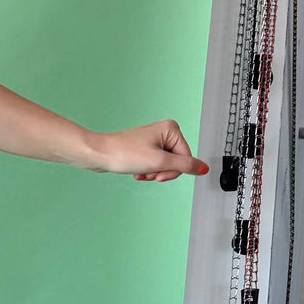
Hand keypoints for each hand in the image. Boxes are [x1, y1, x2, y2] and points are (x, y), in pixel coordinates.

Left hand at [86, 122, 208, 182]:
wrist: (99, 154)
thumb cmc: (123, 153)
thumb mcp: (159, 161)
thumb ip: (184, 165)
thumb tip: (204, 168)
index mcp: (171, 129)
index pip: (186, 157)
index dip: (173, 170)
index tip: (159, 174)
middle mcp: (164, 132)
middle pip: (176, 162)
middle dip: (162, 172)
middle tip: (149, 173)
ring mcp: (154, 140)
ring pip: (165, 165)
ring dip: (153, 173)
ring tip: (141, 172)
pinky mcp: (145, 148)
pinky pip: (155, 165)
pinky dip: (147, 172)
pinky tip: (137, 172)